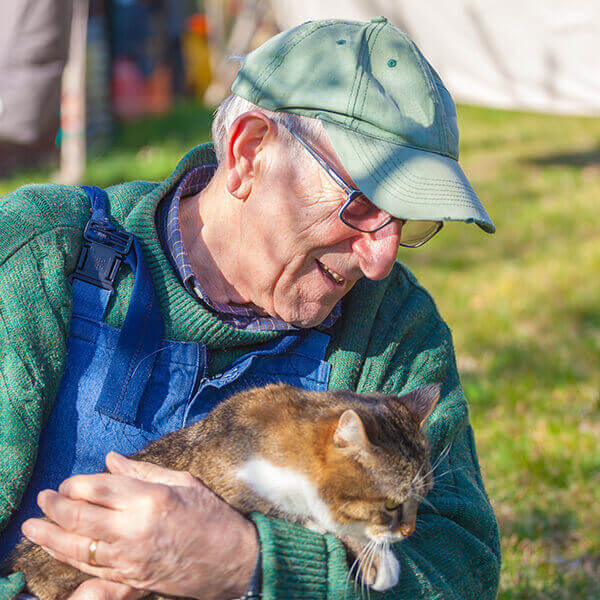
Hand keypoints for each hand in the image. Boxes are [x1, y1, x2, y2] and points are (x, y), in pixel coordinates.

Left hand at [22, 452, 258, 599]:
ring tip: (34, 527)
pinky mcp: (132, 578)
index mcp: (151, 499)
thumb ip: (143, 472)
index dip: (76, 484)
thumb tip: (111, 460)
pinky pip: (91, 570)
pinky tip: (56, 550)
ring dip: (50, 537)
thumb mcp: (182, 483)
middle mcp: (136, 529)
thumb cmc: (212, 515)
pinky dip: (68, 560)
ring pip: (77, 548)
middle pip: (80, 517)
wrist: (232, 559)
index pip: (99, 488)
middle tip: (43, 499)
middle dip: (54, 507)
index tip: (68, 482)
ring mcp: (131, 558)